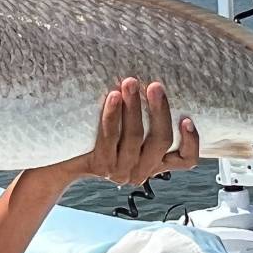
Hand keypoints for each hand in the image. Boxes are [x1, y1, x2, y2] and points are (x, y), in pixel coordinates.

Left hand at [41, 79, 201, 187]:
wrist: (61, 157)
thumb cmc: (99, 135)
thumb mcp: (128, 130)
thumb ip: (146, 117)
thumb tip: (158, 81)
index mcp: (154, 163)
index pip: (185, 160)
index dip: (192, 141)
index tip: (187, 118)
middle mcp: (140, 171)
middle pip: (161, 142)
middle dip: (159, 111)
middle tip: (155, 86)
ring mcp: (119, 170)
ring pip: (135, 138)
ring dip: (134, 108)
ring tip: (131, 82)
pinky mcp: (99, 165)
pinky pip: (109, 138)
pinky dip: (113, 115)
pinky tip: (113, 96)